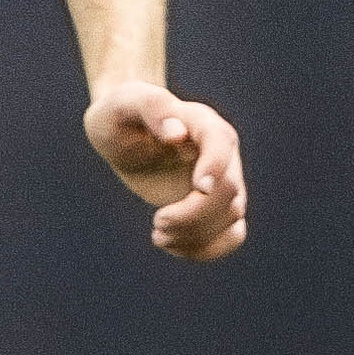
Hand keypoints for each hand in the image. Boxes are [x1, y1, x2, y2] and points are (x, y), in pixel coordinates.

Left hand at [85, 82, 249, 261]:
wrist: (121, 132)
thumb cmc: (120, 113)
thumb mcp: (124, 104)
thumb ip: (152, 108)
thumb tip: (177, 133)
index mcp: (201, 123)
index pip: (221, 143)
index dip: (215, 167)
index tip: (197, 188)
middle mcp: (221, 153)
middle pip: (228, 192)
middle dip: (193, 216)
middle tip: (157, 223)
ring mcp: (223, 181)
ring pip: (233, 218)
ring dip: (197, 237)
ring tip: (159, 236)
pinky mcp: (215, 207)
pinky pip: (232, 236)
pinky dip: (208, 250)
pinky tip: (174, 245)